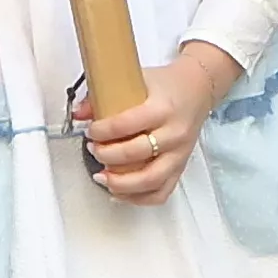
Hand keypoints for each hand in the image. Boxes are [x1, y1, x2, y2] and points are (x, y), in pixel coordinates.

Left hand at [74, 41, 242, 204]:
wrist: (198, 89)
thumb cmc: (166, 85)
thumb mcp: (138, 78)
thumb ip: (106, 94)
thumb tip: (79, 113)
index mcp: (162, 108)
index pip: (126, 124)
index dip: (102, 131)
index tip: (90, 131)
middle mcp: (173, 133)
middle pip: (135, 154)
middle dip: (106, 155)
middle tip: (93, 149)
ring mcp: (179, 154)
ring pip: (149, 180)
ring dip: (120, 184)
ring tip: (101, 177)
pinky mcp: (181, 167)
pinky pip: (161, 192)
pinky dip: (139, 198)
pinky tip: (120, 192)